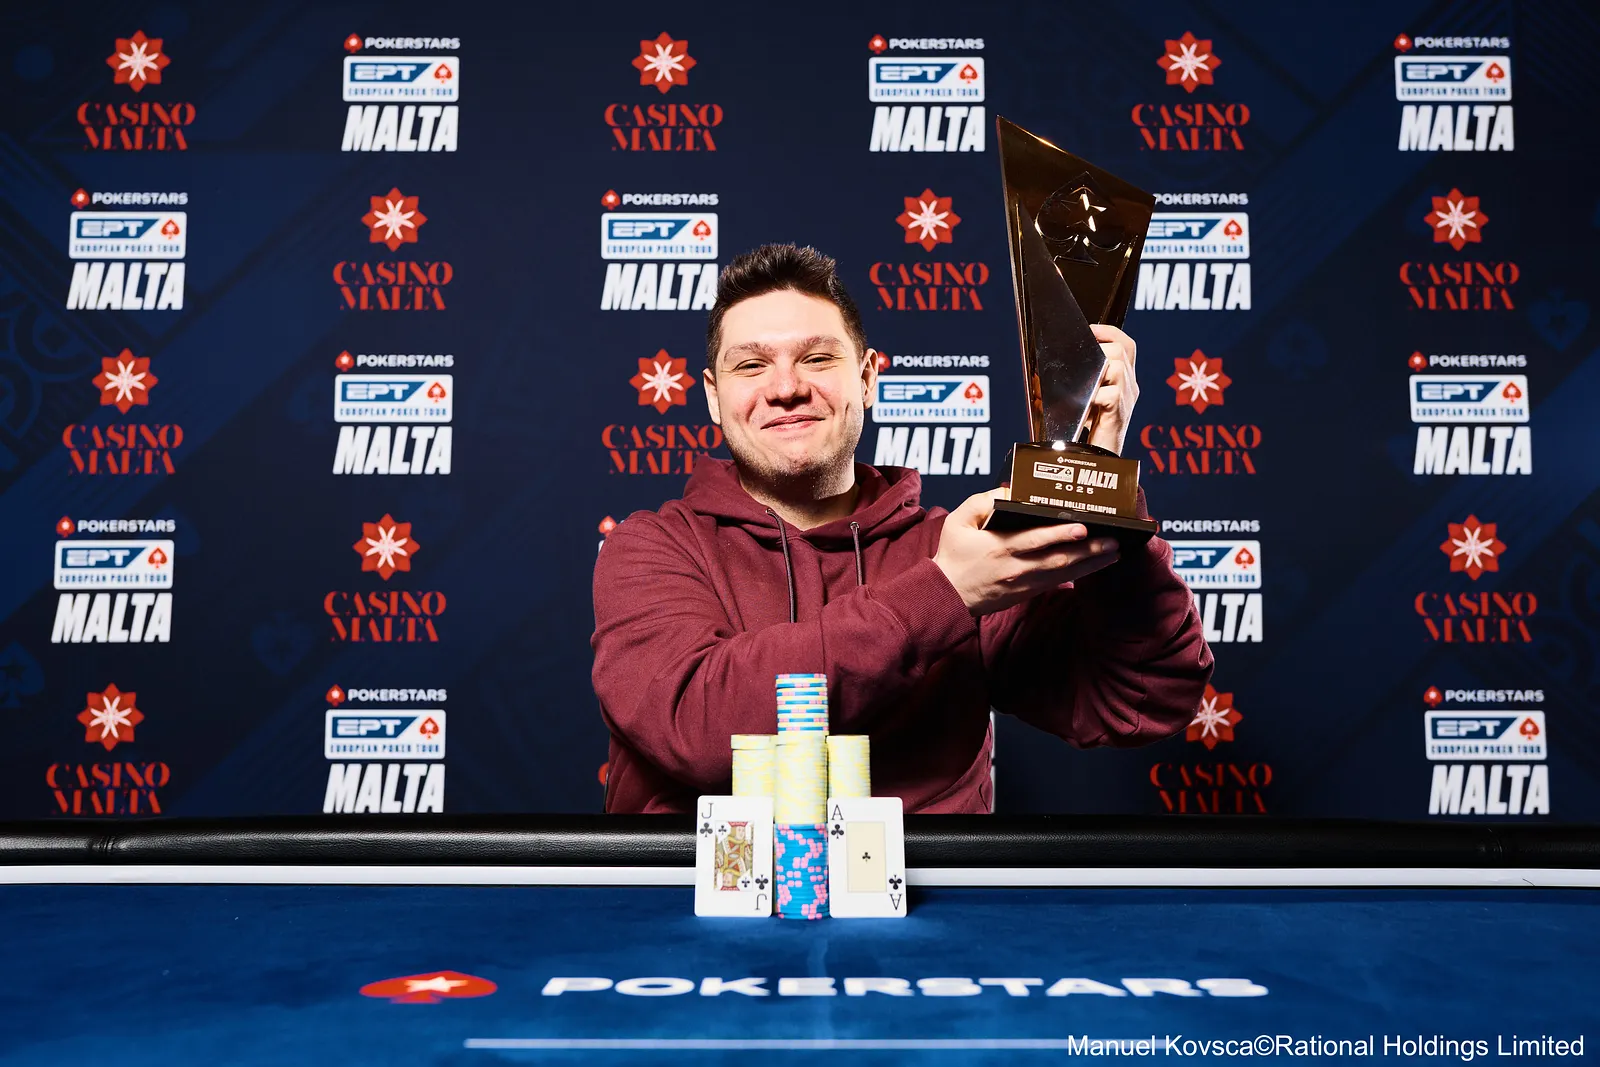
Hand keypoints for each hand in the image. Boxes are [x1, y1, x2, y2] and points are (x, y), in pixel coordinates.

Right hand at [933, 490, 1119, 616]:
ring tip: (1114, 551)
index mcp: (999, 546)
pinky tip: (1096, 565)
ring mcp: (1024, 583)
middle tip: (1113, 540)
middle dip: (1088, 550)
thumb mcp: (957, 521)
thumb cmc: (953, 554)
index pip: (1035, 539)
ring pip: (1063, 573)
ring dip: (1091, 563)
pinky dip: (1079, 574)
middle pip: (1058, 558)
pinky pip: (1058, 583)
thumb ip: (982, 501)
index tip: (1083, 527)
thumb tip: (1009, 490)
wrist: (947, 594)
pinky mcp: (1027, 592)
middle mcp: (1016, 566)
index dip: (1060, 534)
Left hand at [1084, 324, 1138, 453]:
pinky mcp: (1119, 412)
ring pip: (1117, 366)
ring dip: (1095, 373)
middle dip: (1100, 350)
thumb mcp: (1083, 400)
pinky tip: (1084, 407)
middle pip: (1121, 350)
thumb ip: (1077, 381)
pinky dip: (1092, 397)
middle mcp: (1130, 386)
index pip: (1126, 345)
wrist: (1099, 459)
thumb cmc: (1087, 431)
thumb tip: (1044, 370)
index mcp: (1124, 380)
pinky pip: (1107, 393)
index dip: (1109, 332)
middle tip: (1081, 362)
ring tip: (1083, 388)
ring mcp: (1127, 398)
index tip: (1090, 329)